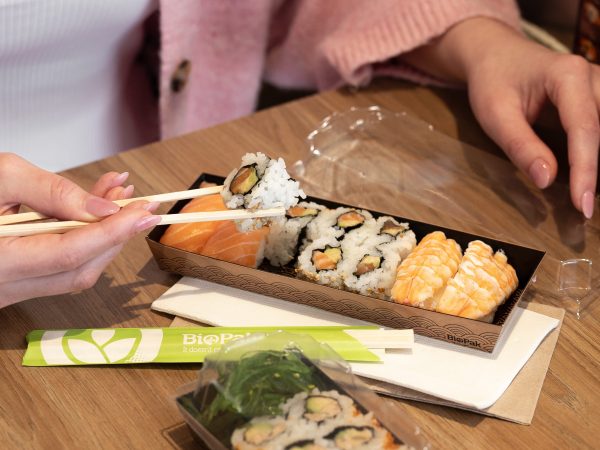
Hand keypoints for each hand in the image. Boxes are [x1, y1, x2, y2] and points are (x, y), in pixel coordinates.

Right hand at [0, 153, 160, 306]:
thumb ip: (50, 191)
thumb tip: (102, 209)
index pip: (68, 254)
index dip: (111, 232)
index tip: (144, 212)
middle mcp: (3, 287)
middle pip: (80, 269)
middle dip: (117, 234)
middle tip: (142, 202)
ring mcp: (11, 291)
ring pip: (76, 271)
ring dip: (106, 235)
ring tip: (120, 196)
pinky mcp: (19, 284)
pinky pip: (63, 267)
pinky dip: (87, 240)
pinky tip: (96, 210)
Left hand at [403, 17, 597, 217]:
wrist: (494, 56)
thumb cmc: (492, 82)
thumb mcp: (496, 115)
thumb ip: (521, 146)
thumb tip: (547, 180)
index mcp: (568, 76)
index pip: (585, 129)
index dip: (586, 171)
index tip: (583, 204)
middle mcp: (592, 78)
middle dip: (598, 171)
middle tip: (589, 208)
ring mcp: (598, 87)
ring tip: (590, 195)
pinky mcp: (596, 99)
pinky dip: (596, 153)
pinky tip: (589, 179)